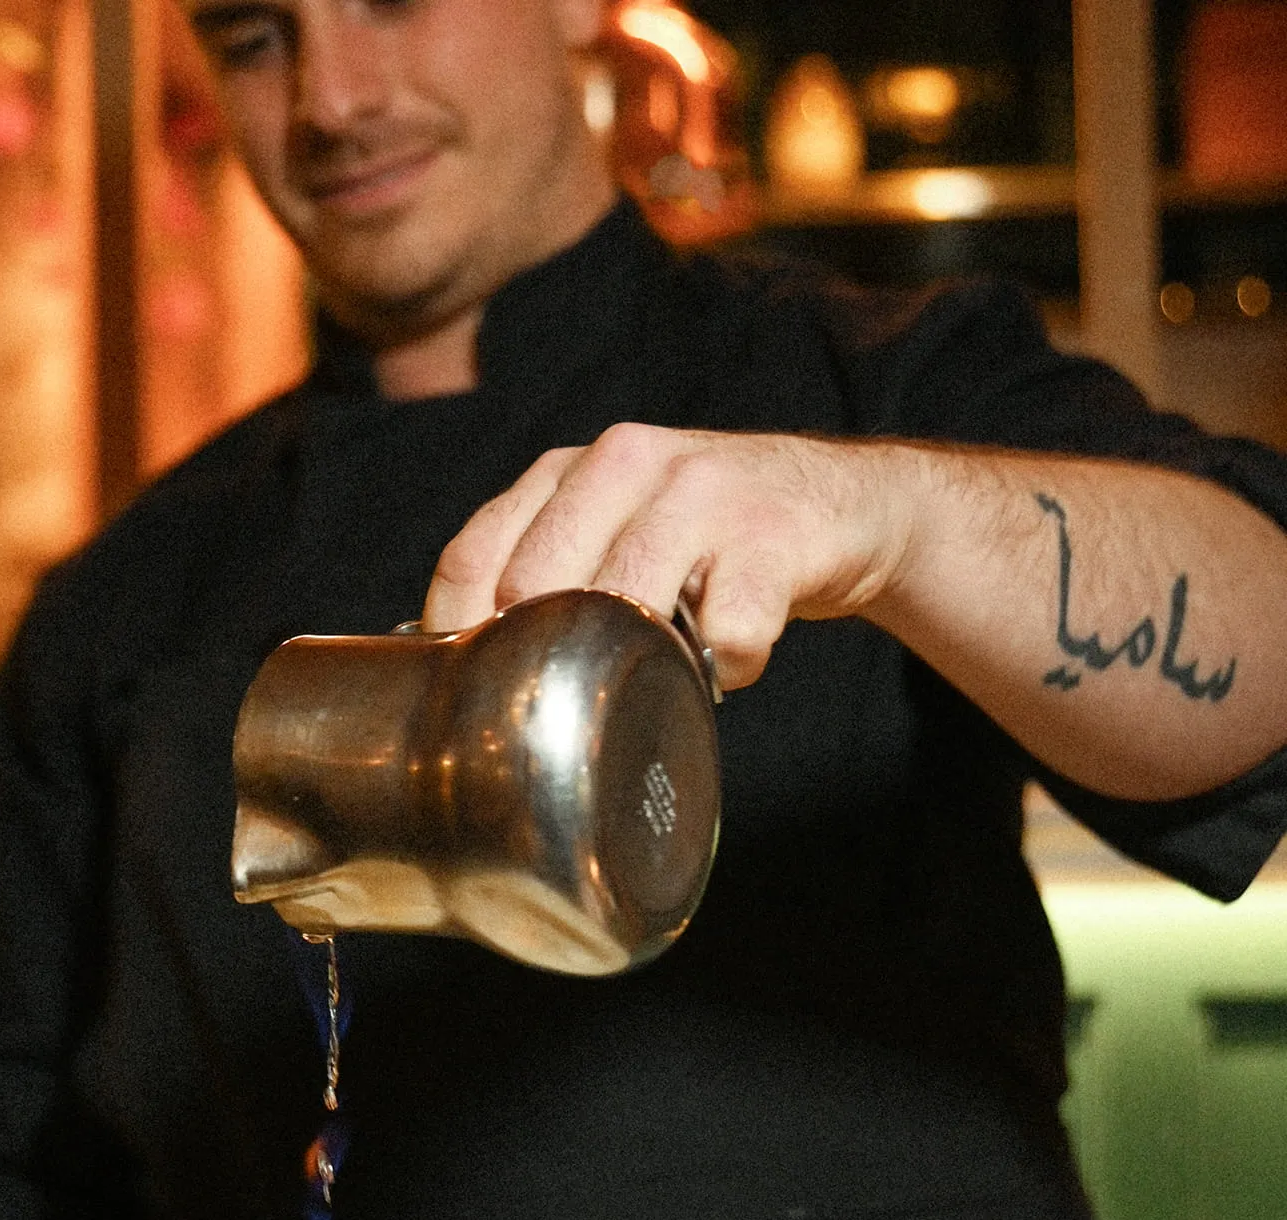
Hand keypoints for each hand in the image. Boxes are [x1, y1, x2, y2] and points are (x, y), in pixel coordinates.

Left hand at [422, 425, 915, 689]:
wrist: (833, 504)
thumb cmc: (699, 542)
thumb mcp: (608, 531)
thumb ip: (540, 572)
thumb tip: (455, 670)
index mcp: (567, 469)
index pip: (473, 554)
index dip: (453, 631)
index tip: (462, 691)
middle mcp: (625, 461)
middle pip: (535, 585)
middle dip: (547, 653)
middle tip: (577, 688)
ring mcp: (700, 491)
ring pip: (626, 606)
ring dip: (640, 662)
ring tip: (663, 668)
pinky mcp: (771, 533)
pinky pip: (727, 633)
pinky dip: (728, 666)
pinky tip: (732, 655)